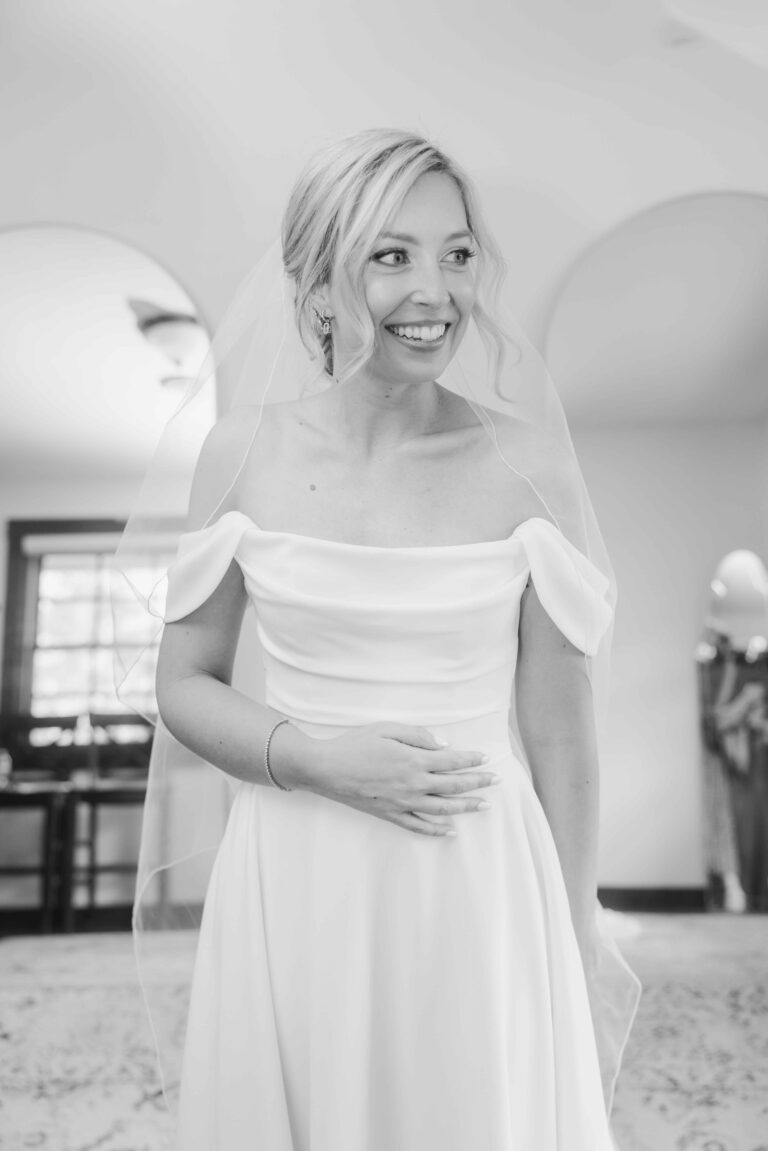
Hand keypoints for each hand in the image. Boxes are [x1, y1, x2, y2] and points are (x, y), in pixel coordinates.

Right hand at [302, 721, 500, 836]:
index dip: (472, 760)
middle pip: (453, 786)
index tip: (486, 758)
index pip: (452, 761)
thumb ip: (418, 735)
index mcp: (414, 760)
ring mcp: (403, 802)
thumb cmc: (355, 744)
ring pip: (442, 809)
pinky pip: (418, 826)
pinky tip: (450, 832)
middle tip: (496, 780)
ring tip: (484, 805)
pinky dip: (436, 831)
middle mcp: (413, 784)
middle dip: (478, 783)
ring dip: (466, 807)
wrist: (325, 768)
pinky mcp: (390, 814)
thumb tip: (445, 744)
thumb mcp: (387, 729)